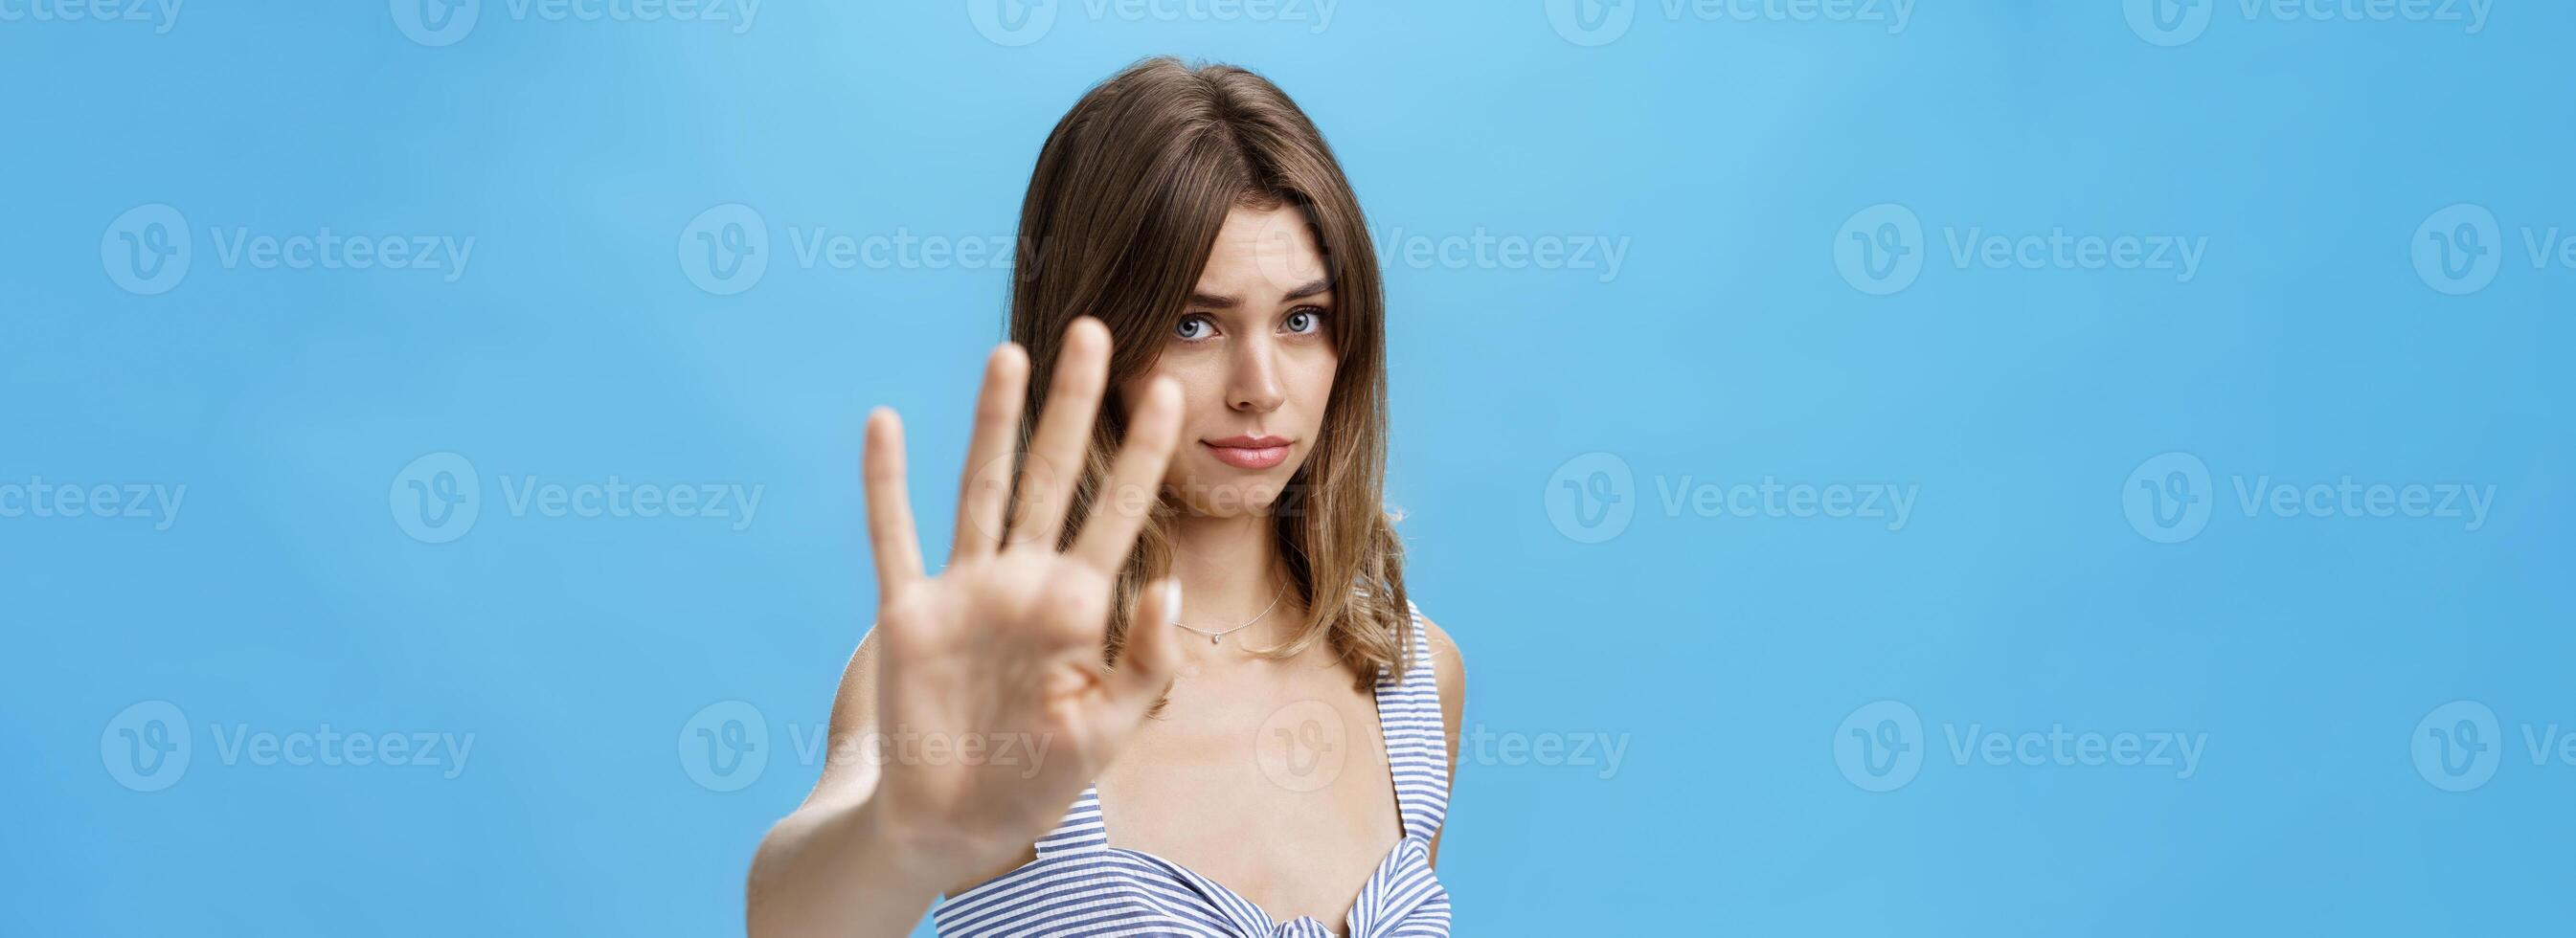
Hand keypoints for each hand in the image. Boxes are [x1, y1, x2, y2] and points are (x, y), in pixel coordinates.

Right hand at [855, 317, 1183, 882]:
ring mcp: (965, 590)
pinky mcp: (909, 613)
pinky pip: (894, 536)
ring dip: (993, 422)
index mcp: (1080, 605)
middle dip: (1075, 405)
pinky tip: (886, 423)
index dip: (1144, 453)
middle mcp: (1024, 581)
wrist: (957, 824)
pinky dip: (887, 483)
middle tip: (1097, 330)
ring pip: (982, 486)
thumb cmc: (1040, 777)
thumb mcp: (1108, 728)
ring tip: (1010, 353)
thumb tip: (1168, 588)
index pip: (1121, 510)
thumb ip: (1146, 665)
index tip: (1169, 390)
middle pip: (1055, 474)